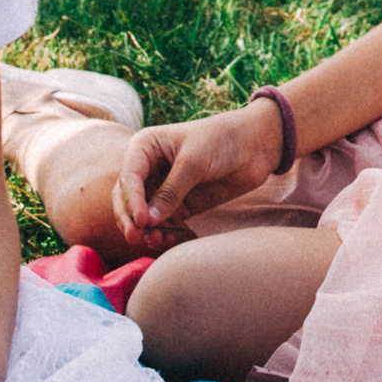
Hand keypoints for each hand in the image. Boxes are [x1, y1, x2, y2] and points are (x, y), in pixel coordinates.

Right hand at [115, 106, 283, 248]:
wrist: (255, 146)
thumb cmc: (221, 140)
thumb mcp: (194, 162)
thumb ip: (171, 191)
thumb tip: (148, 221)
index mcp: (145, 147)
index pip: (129, 176)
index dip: (131, 200)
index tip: (142, 220)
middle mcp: (148, 168)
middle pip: (127, 198)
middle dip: (130, 218)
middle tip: (137, 237)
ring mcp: (163, 188)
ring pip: (143, 214)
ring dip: (144, 230)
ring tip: (154, 241)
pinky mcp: (179, 205)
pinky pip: (163, 223)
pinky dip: (161, 233)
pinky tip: (166, 240)